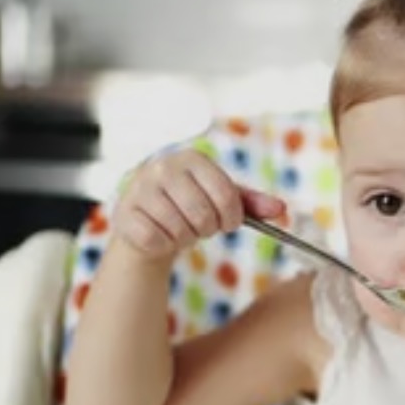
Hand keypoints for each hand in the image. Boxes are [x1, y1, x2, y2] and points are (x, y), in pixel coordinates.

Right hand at [112, 149, 286, 259]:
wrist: (145, 219)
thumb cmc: (189, 206)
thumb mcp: (221, 200)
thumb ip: (252, 203)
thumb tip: (280, 209)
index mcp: (192, 159)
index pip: (227, 196)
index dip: (232, 218)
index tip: (227, 223)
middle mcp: (163, 167)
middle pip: (204, 216)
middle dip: (207, 229)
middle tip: (198, 226)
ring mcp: (140, 189)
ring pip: (180, 230)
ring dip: (184, 238)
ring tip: (177, 227)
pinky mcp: (125, 212)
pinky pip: (156, 240)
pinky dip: (163, 245)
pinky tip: (159, 234)